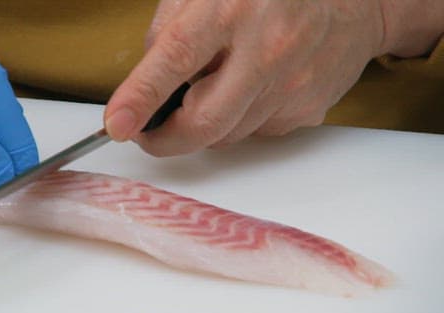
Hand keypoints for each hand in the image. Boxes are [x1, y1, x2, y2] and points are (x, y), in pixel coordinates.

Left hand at [104, 0, 386, 155]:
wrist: (355, 2)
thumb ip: (170, 28)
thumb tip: (145, 85)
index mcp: (232, 9)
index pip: (176, 59)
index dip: (141, 97)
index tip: (117, 124)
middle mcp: (266, 50)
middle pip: (203, 122)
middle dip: (164, 138)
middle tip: (146, 131)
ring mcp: (291, 86)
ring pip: (225, 135)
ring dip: (205, 122)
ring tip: (216, 84)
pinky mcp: (306, 110)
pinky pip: (253, 132)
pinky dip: (238, 119)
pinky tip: (251, 87)